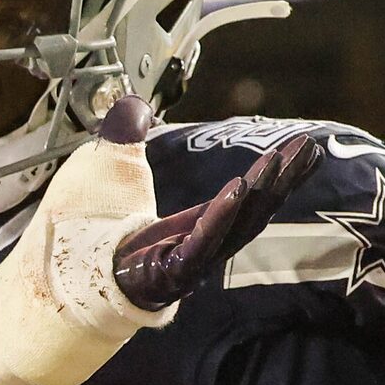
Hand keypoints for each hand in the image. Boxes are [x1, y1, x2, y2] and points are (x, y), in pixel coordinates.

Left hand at [112, 115, 324, 309]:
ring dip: (259, 190)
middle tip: (308, 146)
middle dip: (283, 177)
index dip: (277, 170)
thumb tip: (130, 104)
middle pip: (253, 207)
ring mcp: (191, 260)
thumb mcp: (114, 172)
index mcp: (198, 224)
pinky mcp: (173, 272)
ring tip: (279, 161)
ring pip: (235, 222)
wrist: (76, 280)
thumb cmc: (97, 234)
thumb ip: (127, 139)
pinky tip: (238, 189)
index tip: (304, 145)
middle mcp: (202, 243)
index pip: (249, 194)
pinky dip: (220, 214)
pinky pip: (202, 241)